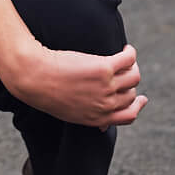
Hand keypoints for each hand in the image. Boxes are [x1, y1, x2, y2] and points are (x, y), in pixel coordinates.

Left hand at [8, 42, 146, 130]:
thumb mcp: (71, 113)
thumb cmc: (47, 91)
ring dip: (133, 66)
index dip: (137, 106)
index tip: (141, 98)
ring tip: (126, 57)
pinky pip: (128, 60)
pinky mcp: (104, 68)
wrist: (33, 77)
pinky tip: (125, 49)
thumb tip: (103, 125)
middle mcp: (105, 105)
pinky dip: (130, 53)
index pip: (128, 115)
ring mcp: (106, 87)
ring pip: (134, 76)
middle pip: (131, 93)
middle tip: (125, 70)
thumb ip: (90, 117)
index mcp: (97, 118)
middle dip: (130, 83)